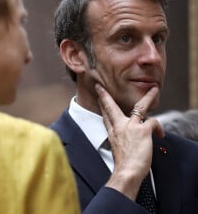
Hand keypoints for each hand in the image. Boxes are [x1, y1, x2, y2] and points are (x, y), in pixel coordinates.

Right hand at [95, 84, 163, 200]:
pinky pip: (153, 122)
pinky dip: (158, 127)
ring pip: (139, 107)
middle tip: (100, 87)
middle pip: (111, 107)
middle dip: (105, 96)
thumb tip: (120, 137)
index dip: (102, 106)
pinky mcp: (142, 131)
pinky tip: (160, 133)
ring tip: (154, 90)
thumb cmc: (123, 164)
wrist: (126, 171)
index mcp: (112, 132)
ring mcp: (131, 127)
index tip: (100, 99)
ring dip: (148, 97)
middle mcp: (119, 126)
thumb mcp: (115, 149)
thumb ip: (117, 139)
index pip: (106, 116)